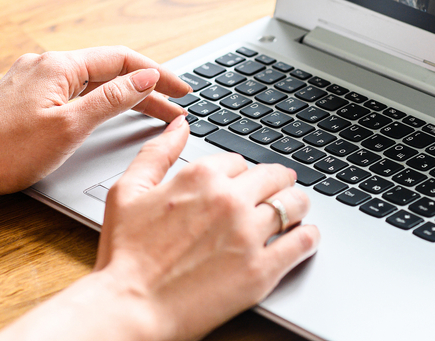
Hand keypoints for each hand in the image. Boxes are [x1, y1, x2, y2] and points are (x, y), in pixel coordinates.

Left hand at [0, 46, 189, 196]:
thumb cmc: (8, 153)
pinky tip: (110, 113)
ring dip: (124, 95)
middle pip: (109, 70)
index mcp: (59, 65)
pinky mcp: (25, 95)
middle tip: (176, 109)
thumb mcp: (71, 127)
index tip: (182, 91)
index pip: (122, 60)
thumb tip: (145, 77)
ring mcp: (34, 78)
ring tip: (153, 113)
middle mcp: (46, 63)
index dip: (157, 75)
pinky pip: (73, 90)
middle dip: (146, 89)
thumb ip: (113, 98)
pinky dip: (99, 101)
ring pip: (92, 81)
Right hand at [94, 117, 319, 340]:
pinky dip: (308, 236)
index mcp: (200, 176)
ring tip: (295, 210)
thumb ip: (157, 152)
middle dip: (278, 182)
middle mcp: (229, 200)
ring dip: (297, 204)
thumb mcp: (127, 192)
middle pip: (274, 177)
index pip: (240, 161)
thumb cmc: (125, 256)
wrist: (130, 309)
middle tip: (281, 189)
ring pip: (294, 204)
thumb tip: (180, 124)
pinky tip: (304, 236)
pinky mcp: (261, 269)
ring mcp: (248, 234)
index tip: (244, 183)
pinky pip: (303, 242)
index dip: (242, 173)